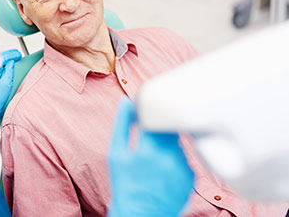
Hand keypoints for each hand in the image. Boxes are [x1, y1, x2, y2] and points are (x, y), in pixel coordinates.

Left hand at [0, 49, 20, 134]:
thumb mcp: (6, 84)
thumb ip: (9, 71)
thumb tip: (11, 63)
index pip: (0, 57)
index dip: (11, 55)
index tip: (18, 55)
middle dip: (6, 57)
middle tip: (16, 57)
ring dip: (2, 63)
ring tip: (11, 62)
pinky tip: (3, 70)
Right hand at [108, 98, 193, 216]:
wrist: (141, 214)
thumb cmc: (124, 184)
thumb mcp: (116, 154)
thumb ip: (121, 125)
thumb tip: (127, 102)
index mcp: (148, 150)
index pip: (155, 117)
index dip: (150, 113)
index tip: (145, 114)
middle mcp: (169, 158)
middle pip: (169, 126)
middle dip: (160, 126)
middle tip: (150, 135)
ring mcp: (183, 168)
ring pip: (178, 140)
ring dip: (168, 141)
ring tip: (154, 154)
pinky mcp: (192, 176)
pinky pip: (185, 155)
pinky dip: (175, 155)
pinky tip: (164, 167)